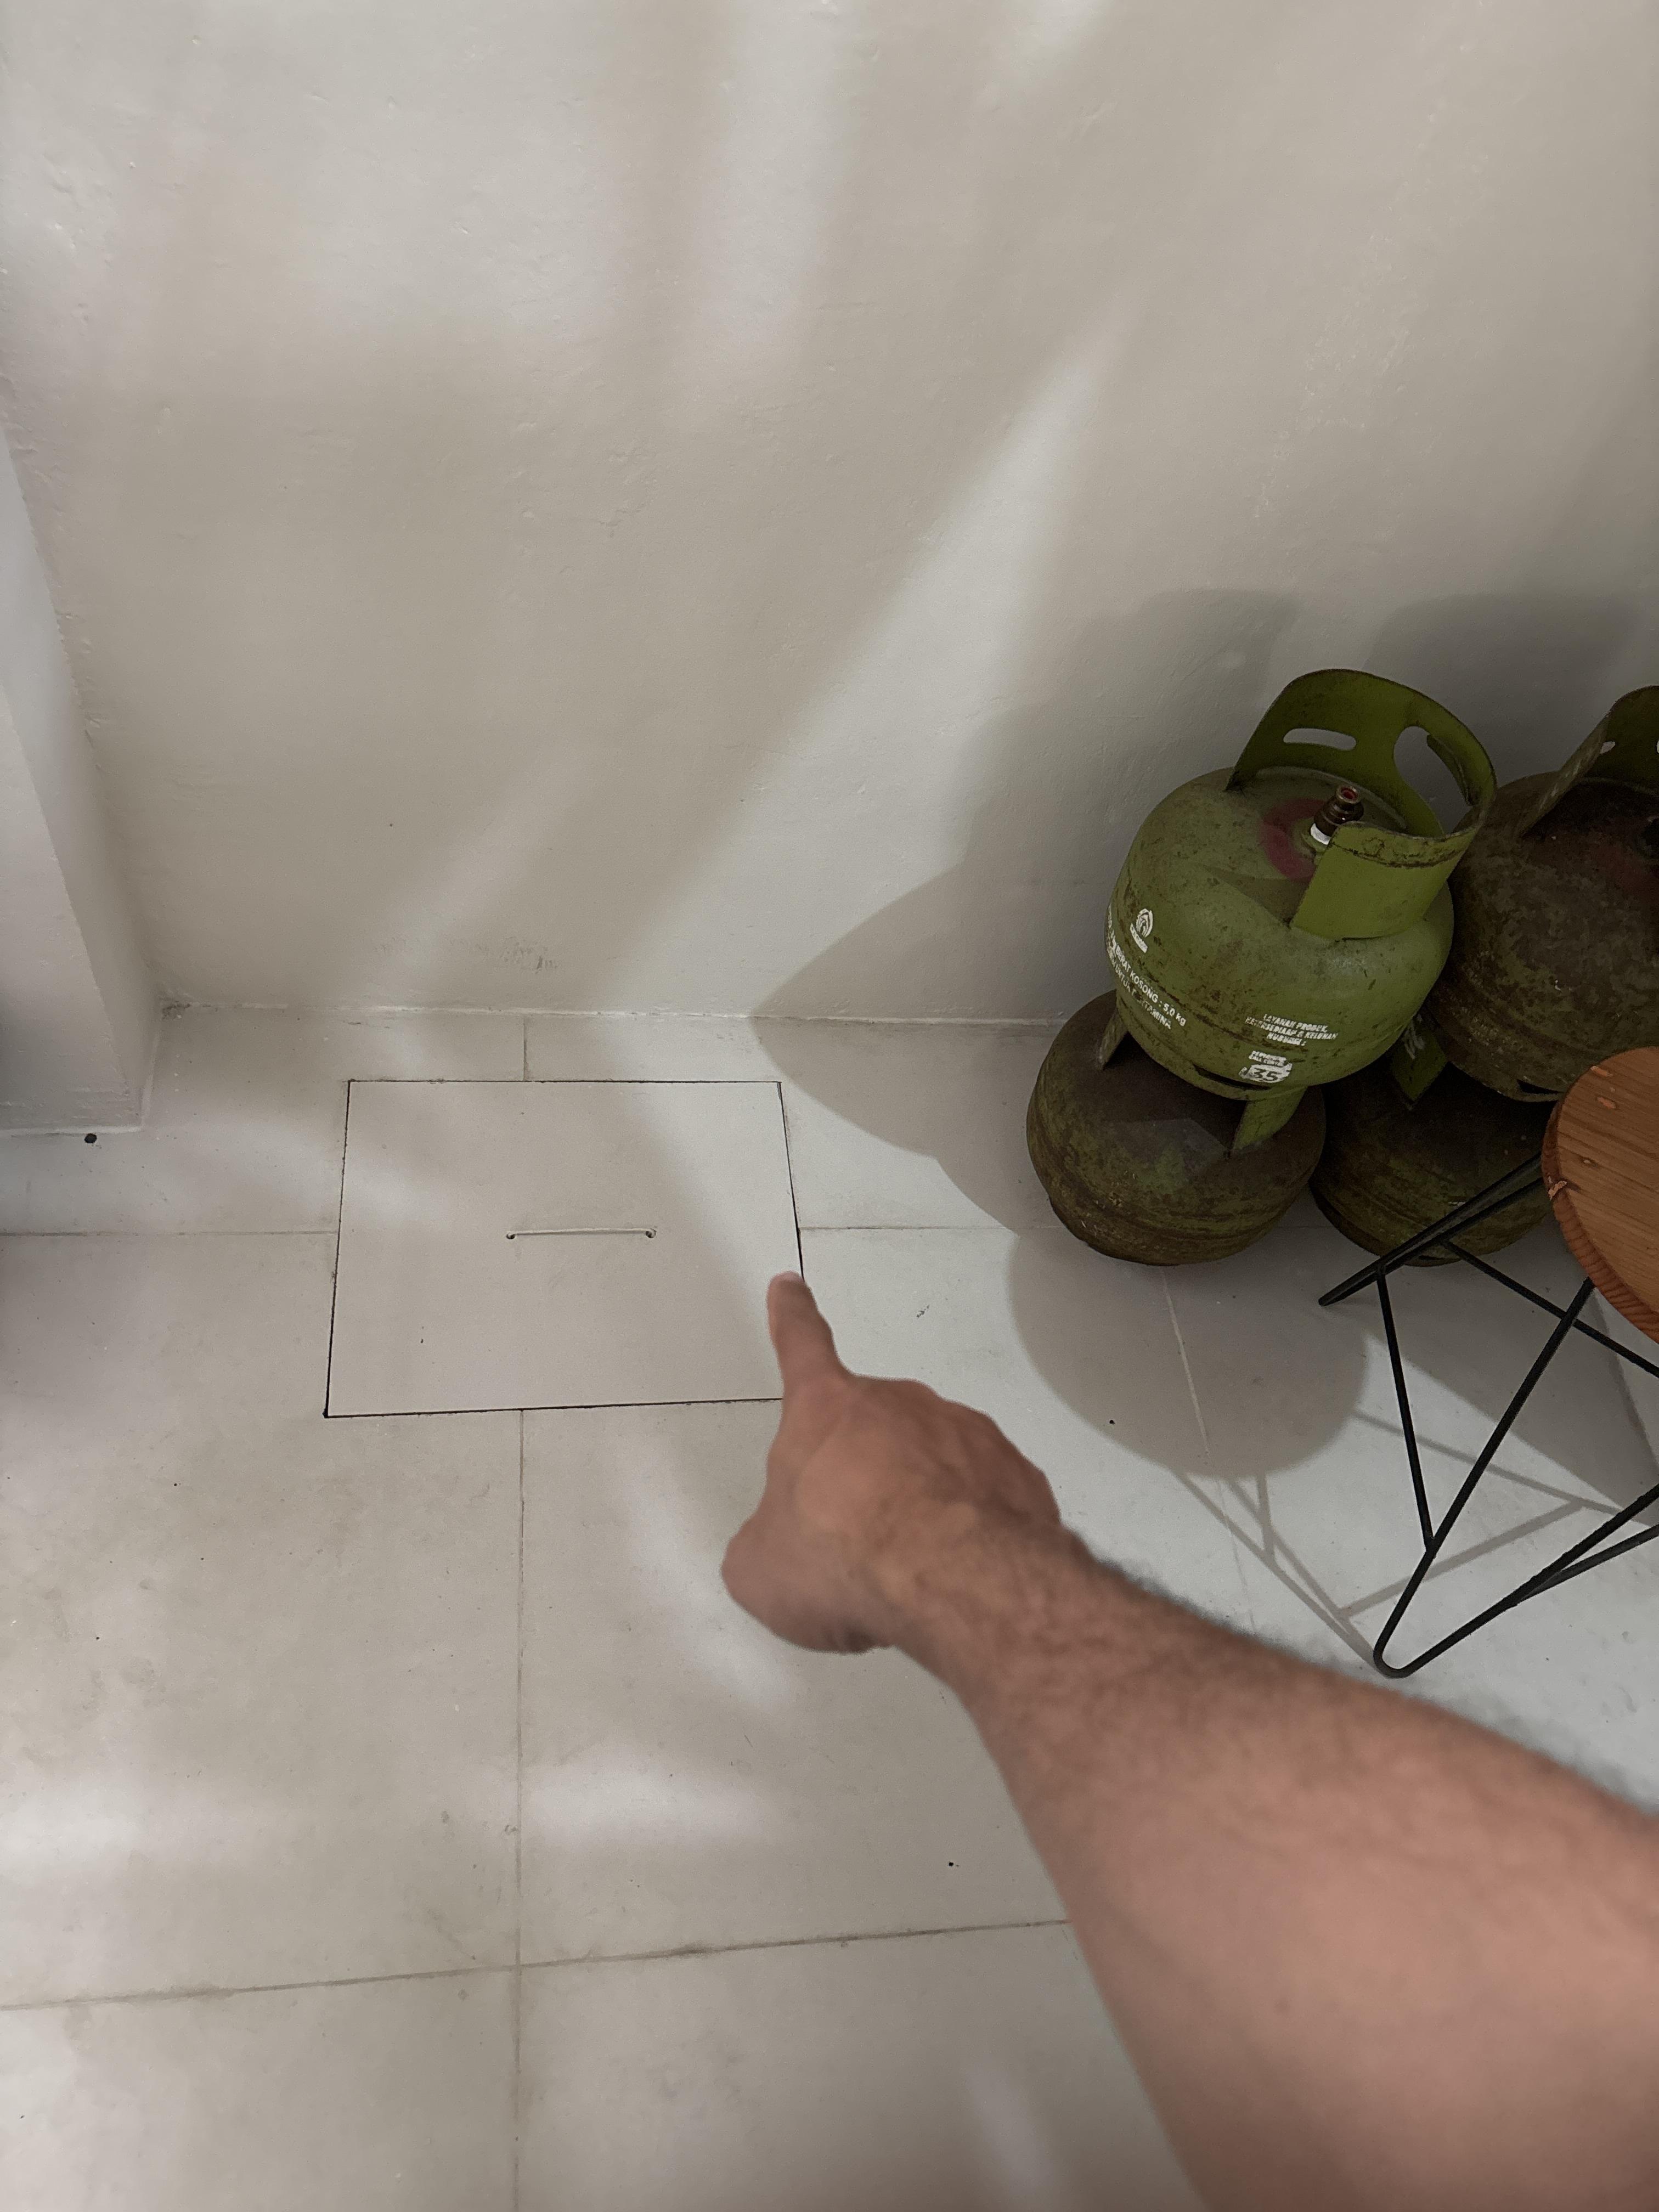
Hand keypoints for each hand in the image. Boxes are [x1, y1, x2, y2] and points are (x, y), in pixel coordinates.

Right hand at [721, 1273, 1063, 1653]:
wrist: (959, 1583)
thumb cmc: (841, 1561)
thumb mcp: (761, 1568)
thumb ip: (765, 1542)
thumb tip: (783, 1545)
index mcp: (828, 1409)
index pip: (801, 1348)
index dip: (792, 1318)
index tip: (791, 1286)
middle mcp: (901, 1403)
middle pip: (871, 1429)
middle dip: (862, 1476)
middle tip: (856, 1543)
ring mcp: (967, 1432)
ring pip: (931, 1462)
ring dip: (919, 1502)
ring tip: (912, 1566)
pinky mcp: (1018, 1472)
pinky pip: (982, 1494)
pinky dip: (969, 1525)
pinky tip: (961, 1570)